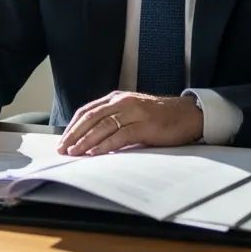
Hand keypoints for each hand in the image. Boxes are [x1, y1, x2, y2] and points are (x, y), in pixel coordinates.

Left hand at [57, 91, 203, 155]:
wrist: (187, 115)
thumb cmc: (159, 117)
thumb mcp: (133, 113)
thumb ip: (115, 120)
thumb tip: (91, 139)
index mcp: (118, 98)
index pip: (88, 110)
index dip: (73, 126)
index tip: (63, 140)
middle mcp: (123, 101)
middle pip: (91, 117)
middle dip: (74, 134)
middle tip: (63, 149)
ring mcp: (134, 112)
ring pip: (103, 125)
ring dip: (86, 140)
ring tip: (74, 153)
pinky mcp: (145, 125)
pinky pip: (120, 135)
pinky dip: (105, 145)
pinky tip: (95, 153)